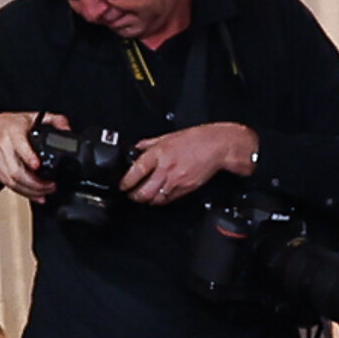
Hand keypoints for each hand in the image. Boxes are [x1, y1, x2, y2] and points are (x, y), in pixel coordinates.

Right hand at [0, 108, 61, 199]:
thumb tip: (67, 129)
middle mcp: (2, 145)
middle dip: (36, 183)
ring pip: (12, 181)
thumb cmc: (11, 123)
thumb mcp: (32, 116)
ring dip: (31, 191)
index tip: (38, 166)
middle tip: (51, 186)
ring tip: (46, 192)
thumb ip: (54, 120)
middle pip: (16, 170)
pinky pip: (8, 185)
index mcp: (12, 131)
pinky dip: (23, 192)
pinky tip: (35, 195)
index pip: (19, 145)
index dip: (28, 157)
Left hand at [120, 121, 258, 206]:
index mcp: (159, 153)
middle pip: (144, 191)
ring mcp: (176, 181)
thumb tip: (138, 147)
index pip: (137, 171)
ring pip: (155, 199)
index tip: (122, 185)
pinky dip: (160, 201)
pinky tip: (157, 198)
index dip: (126, 182)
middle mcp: (166, 169)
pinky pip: (168, 199)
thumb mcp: (168, 136)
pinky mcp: (186, 189)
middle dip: (134, 196)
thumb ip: (151, 143)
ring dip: (146, 201)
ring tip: (142, 198)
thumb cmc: (196, 139)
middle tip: (130, 195)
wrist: (216, 147)